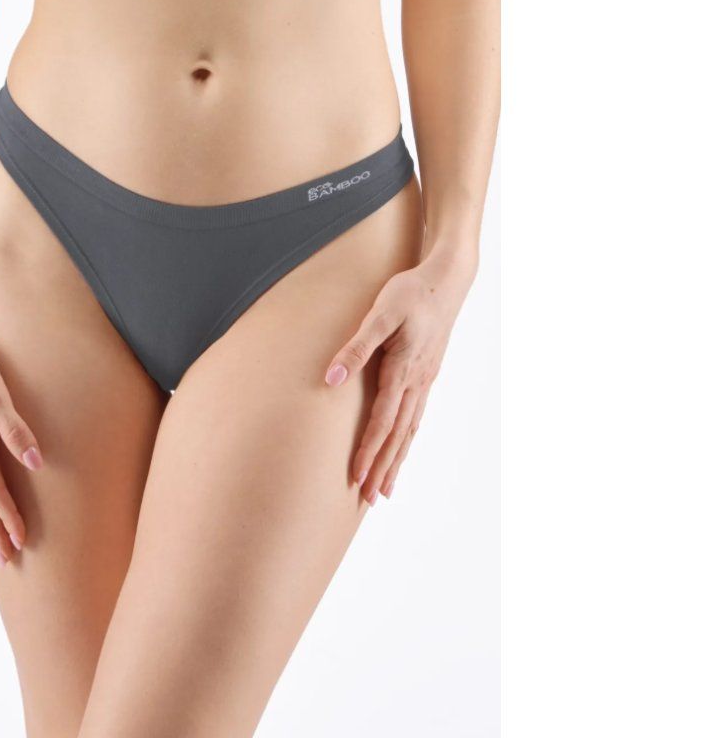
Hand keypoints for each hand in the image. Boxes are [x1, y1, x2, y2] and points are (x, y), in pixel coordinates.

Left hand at [324, 247, 475, 503]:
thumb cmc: (410, 293)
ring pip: (409, 430)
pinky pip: (416, 417)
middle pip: (397, 435)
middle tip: (371, 498)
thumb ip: (356, 348)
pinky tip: (402, 449)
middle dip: (383, 468)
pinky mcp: (427, 375)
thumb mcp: (379, 314)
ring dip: (396, 460)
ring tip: (386, 488)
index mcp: (403, 371)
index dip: (368, 451)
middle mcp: (417, 382)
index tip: (356, 478)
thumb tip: (331, 379)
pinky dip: (407, 440)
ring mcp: (425, 381)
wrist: (447, 280)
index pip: (382, 422)